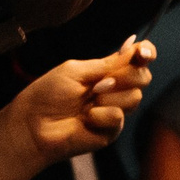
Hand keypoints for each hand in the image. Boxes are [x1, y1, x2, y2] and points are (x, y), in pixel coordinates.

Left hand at [0, 43, 154, 166]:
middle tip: (100, 83)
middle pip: (143, 77)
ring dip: (108, 96)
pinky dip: (101, 115)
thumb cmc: (48, 95)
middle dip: (127, 76)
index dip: (146, 53)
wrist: (33, 124)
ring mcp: (114, 110)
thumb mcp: (77, 70)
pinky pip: (118, 116)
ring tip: (86, 102)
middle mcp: (115, 89)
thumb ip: (107, 63)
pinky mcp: (111, 130)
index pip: (137, 59)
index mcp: (107, 71)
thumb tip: (133, 49)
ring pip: (134, 97)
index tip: (142, 54)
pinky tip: (86, 118)